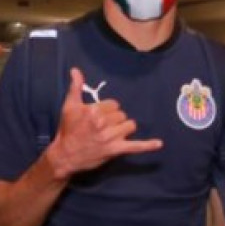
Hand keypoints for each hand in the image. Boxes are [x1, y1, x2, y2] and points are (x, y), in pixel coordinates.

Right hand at [46, 68, 162, 177]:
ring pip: (130, 125)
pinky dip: (148, 145)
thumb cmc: (68, 129)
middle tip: (101, 127)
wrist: (65, 155)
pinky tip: (159, 144)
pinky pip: (135, 146)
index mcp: (94, 111)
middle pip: (122, 115)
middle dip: (114, 120)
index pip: (114, 104)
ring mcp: (111, 137)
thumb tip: (75, 70)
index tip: (98, 117)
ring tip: (112, 134)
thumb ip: (75, 87)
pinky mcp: (116, 150)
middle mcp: (104, 123)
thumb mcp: (69, 106)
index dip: (107, 110)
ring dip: (124, 129)